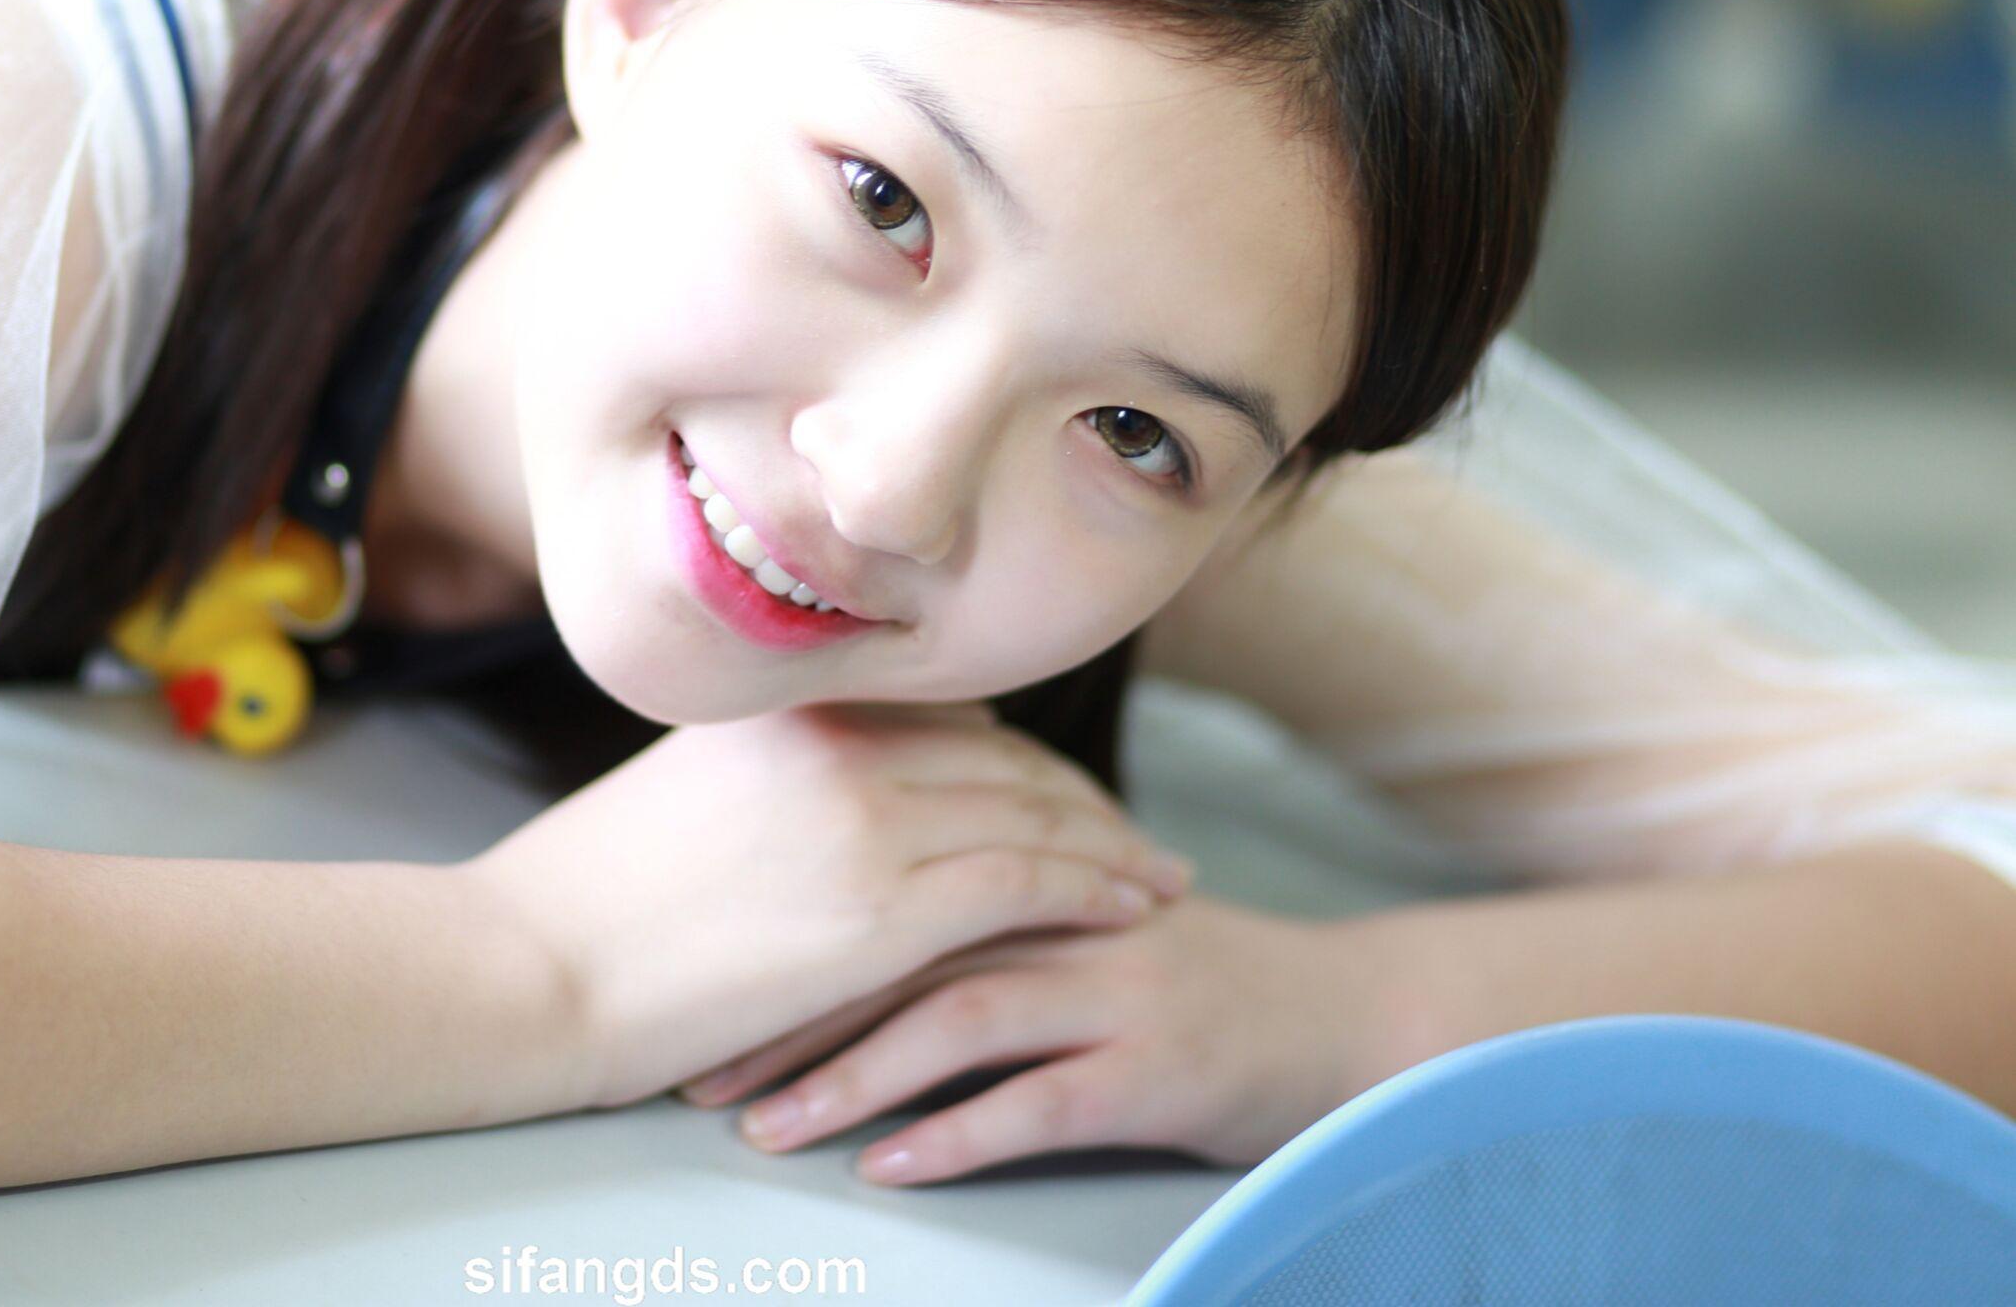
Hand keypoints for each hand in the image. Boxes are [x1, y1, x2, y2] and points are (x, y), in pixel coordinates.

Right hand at [460, 699, 1197, 1110]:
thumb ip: (770, 764)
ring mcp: (866, 820)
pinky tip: (1133, 906)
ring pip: (1035, 811)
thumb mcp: (684, 783)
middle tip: (1134, 834)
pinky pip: (1028, 880)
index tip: (1062, 783)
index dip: (1020, 752)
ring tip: (1159, 876)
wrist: (535, 964)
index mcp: (791, 704)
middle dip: (1083, 797)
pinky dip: (1094, 886)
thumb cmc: (586, 892)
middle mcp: (840, 741)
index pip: (948, 711)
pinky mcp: (883, 909)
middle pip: (1007, 757)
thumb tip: (821, 779)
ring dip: (1110, 843)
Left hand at [675, 892, 1384, 1180]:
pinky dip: (958, 1134)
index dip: (781, 940)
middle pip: (898, 950)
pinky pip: (1041, 1102)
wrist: (1343, 1014)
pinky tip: (888, 1168)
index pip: (880, 887)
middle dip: (786, 1016)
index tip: (692, 992)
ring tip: (763, 1131)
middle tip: (696, 1075)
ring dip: (848, 1078)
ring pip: (955, 1021)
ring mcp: (1112, 989)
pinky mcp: (1158, 1067)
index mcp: (1028, 867)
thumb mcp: (1074, 916)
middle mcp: (1060, 914)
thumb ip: (972, 903)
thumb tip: (834, 928)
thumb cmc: (1187, 973)